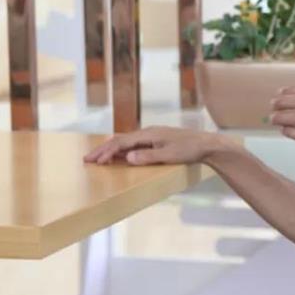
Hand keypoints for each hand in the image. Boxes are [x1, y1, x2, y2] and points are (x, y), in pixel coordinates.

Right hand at [83, 127, 224, 165]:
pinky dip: (122, 150)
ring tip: (97, 158)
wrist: (207, 145)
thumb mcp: (169, 155)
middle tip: (87, 159)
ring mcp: (153, 136)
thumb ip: (147, 157)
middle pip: (120, 140)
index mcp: (149, 134)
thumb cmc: (190, 150)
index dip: (106, 151)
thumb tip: (126, 157)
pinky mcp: (157, 141)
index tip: (95, 161)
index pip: (122, 142)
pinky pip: (134, 144)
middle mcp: (148, 132)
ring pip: (126, 142)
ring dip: (111, 150)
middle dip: (103, 150)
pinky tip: (119, 156)